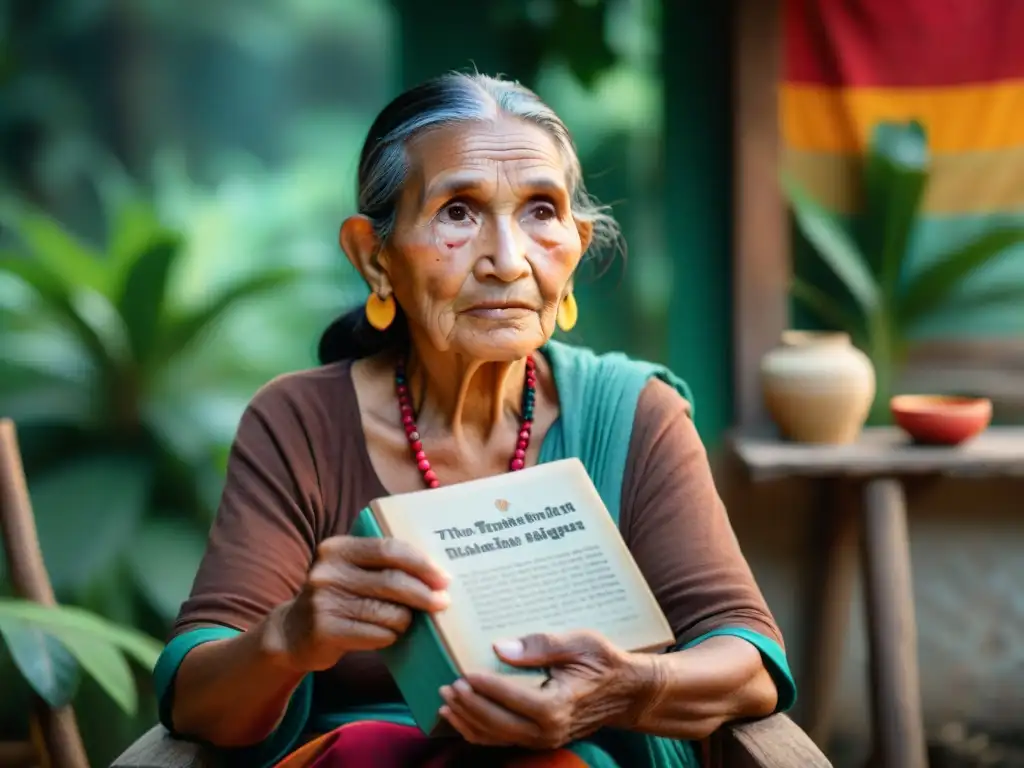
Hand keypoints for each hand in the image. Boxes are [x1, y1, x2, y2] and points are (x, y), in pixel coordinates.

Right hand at [266, 536, 450, 671]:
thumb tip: (435, 575)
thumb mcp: (350, 571)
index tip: (443, 577)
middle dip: (424, 594)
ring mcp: (324, 602)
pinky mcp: (325, 631)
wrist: (292, 633)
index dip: (421, 563)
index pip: (389, 549)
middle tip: (442, 602)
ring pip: (388, 612)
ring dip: (406, 620)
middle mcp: (328, 572)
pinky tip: (387, 635)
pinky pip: (377, 634)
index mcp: (338, 548)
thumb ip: (381, 565)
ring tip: (405, 621)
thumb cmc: (337, 598)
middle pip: (392, 582)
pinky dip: (390, 636)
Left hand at [438, 630, 654, 748]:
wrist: (626, 693)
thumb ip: (542, 645)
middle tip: (447, 686)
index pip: (513, 699)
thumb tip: (500, 647)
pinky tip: (459, 718)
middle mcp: (548, 729)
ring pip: (495, 736)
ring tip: (445, 701)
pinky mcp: (537, 739)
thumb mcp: (580, 643)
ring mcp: (542, 739)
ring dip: (467, 720)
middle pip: (498, 723)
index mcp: (558, 705)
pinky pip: (501, 741)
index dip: (486, 687)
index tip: (464, 672)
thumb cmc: (604, 662)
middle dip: (469, 705)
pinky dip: (477, 731)